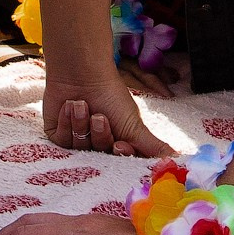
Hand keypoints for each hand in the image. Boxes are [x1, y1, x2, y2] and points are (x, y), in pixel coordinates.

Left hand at [41, 63, 168, 159]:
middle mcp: (96, 146)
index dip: (118, 153)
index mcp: (116, 145)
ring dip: (82, 123)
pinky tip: (70, 105)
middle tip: (100, 116)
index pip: (119, 162)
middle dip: (100, 134)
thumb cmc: (111, 96)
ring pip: (79, 147)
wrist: (82, 72)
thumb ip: (153, 146)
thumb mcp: (135, 124)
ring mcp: (76, 141)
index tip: (119, 143)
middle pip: (98, 155)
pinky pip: (62, 140)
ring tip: (83, 103)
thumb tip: (176, 160)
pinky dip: (68, 121)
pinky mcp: (57, 135)